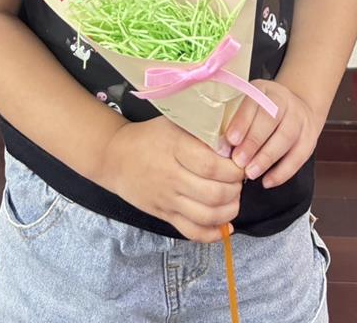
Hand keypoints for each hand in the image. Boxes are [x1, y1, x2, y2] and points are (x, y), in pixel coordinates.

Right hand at [102, 116, 245, 242]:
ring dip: (229, 211)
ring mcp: (167, 199)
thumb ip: (200, 130)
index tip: (240, 164)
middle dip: (235, 190)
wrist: (115, 157)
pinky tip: (225, 226)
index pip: (211, 166)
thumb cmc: (149, 136)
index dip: (233, 169)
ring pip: (206, 215)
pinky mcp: (164, 215)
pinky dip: (212, 234)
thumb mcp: (173, 122)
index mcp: (174, 148)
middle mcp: (171, 176)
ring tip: (234, 200)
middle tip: (239, 181)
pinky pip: (191, 231)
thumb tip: (233, 142)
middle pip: (213, 193)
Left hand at [225, 80, 319, 188]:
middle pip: (271, 119)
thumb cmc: (263, 110)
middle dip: (253, 142)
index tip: (230, 140)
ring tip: (251, 173)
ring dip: (267, 157)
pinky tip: (268, 181)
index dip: (242, 121)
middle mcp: (284, 99)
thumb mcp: (249, 105)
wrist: (297, 105)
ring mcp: (299, 117)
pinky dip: (283, 171)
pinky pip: (299, 156)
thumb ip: (235, 119)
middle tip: (239, 161)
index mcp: (263, 89)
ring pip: (286, 136)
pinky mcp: (309, 137)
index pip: (253, 102)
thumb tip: (220, 146)